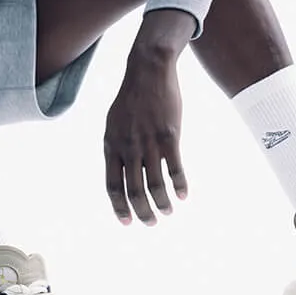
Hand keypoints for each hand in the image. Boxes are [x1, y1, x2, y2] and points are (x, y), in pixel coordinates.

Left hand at [102, 42, 186, 224]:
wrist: (148, 71)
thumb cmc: (132, 99)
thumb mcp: (114, 123)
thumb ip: (116, 148)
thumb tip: (119, 172)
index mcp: (111, 145)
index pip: (112, 186)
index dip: (119, 207)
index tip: (127, 223)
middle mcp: (128, 147)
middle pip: (134, 190)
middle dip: (143, 212)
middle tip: (151, 222)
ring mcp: (149, 142)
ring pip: (155, 185)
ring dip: (162, 204)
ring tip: (168, 212)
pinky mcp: (169, 136)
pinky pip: (175, 169)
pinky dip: (180, 186)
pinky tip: (184, 195)